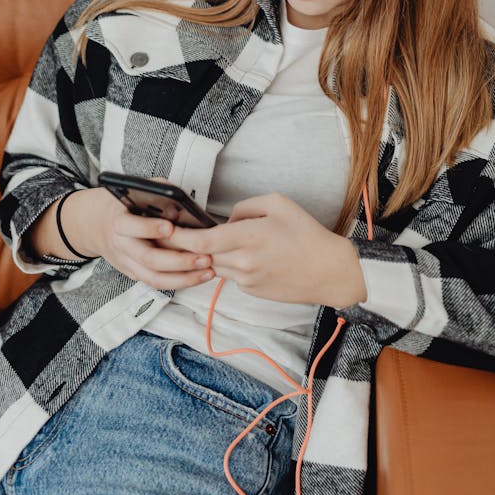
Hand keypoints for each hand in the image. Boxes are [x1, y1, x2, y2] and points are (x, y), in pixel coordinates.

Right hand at [61, 187, 214, 291]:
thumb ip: (156, 192)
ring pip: (154, 278)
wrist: (97, 225)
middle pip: (148, 259)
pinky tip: (199, 276)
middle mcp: (121, 246)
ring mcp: (128, 263)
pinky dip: (179, 282)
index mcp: (119, 221)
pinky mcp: (135, 274)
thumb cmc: (125, 204)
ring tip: (208, 271)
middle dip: (178, 260)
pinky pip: (157, 283)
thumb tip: (178, 204)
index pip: (131, 226)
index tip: (170, 226)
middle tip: (203, 258)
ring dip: (184, 278)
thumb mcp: (135, 191)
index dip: (149, 228)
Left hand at [164, 192, 367, 307]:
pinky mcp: (251, 291)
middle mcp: (243, 262)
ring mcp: (246, 280)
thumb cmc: (307, 235)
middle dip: (190, 245)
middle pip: (203, 254)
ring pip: (216, 265)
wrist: (329, 271)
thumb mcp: (278, 204)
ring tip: (230, 241)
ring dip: (215, 254)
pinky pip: (232, 275)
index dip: (178, 237)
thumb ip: (245, 207)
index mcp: (249, 237)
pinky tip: (253, 255)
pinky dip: (233, 264)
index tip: (165, 229)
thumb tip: (225, 220)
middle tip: (179, 233)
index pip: (201, 241)